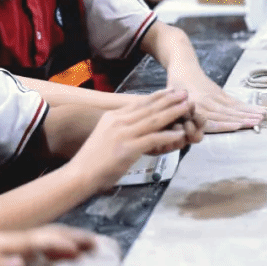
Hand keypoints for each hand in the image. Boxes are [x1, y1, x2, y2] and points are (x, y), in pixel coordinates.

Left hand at [0, 226, 95, 265]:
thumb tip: (22, 262)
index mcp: (3, 242)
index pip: (41, 239)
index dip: (65, 242)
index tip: (87, 247)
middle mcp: (8, 238)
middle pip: (47, 233)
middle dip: (73, 236)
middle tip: (97, 243)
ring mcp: (7, 243)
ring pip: (43, 237)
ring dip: (66, 240)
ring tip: (86, 247)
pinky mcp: (5, 251)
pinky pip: (36, 246)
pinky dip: (54, 248)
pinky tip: (60, 256)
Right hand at [70, 90, 202, 191]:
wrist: (80, 174)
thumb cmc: (94, 158)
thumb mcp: (106, 135)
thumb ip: (121, 126)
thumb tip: (137, 122)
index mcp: (113, 117)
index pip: (139, 103)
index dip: (158, 96)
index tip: (172, 90)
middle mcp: (118, 121)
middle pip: (149, 108)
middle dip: (169, 99)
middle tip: (185, 93)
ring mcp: (123, 134)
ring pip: (154, 120)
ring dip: (173, 112)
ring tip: (187, 107)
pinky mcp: (127, 149)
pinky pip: (152, 139)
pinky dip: (168, 136)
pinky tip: (180, 134)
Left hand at [166, 71, 265, 132]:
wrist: (183, 67)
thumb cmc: (174, 90)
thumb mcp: (170, 104)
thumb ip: (177, 120)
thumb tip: (186, 135)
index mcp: (192, 107)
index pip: (211, 119)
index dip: (225, 123)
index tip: (238, 125)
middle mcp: (206, 102)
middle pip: (226, 113)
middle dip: (243, 118)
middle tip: (257, 123)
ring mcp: (214, 96)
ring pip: (232, 107)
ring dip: (248, 112)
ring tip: (262, 116)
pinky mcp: (220, 93)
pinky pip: (234, 101)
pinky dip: (246, 106)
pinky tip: (257, 108)